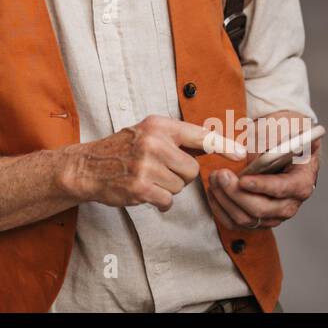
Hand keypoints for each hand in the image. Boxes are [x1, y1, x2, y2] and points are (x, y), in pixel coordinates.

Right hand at [61, 116, 244, 212]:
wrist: (87, 167)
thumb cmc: (122, 150)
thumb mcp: (149, 133)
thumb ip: (179, 139)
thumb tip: (214, 144)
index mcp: (159, 125)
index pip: (199, 135)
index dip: (223, 145)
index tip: (240, 154)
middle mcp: (154, 142)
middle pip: (192, 169)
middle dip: (179, 175)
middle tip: (158, 170)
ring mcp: (146, 165)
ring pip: (180, 186)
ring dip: (167, 188)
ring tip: (147, 179)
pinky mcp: (141, 187)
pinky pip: (167, 200)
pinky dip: (159, 201)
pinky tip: (143, 192)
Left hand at [207, 112, 320, 231]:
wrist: (280, 142)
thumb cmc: (283, 134)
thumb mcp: (283, 127)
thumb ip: (271, 140)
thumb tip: (253, 157)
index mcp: (302, 181)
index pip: (283, 189)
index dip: (262, 186)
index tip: (243, 179)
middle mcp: (290, 203)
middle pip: (262, 210)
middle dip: (237, 193)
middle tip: (221, 175)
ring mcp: (273, 214)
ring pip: (246, 219)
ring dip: (225, 200)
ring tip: (214, 178)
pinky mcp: (256, 219)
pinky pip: (236, 223)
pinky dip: (221, 209)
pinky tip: (213, 191)